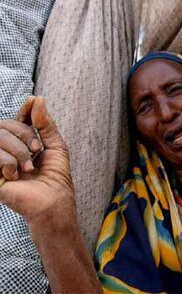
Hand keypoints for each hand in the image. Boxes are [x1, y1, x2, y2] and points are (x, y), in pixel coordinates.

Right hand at [0, 96, 73, 225]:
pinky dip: (9, 163)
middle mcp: (7, 150)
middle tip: (36, 150)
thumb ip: (45, 124)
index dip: (24, 110)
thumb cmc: (56, 178)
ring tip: (28, 168)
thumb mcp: (55, 146)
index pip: (17, 120)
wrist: (52, 202)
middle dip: (25, 134)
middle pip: (6, 124)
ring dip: (19, 151)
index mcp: (23, 144)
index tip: (33, 101)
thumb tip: (37, 99)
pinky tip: (15, 177)